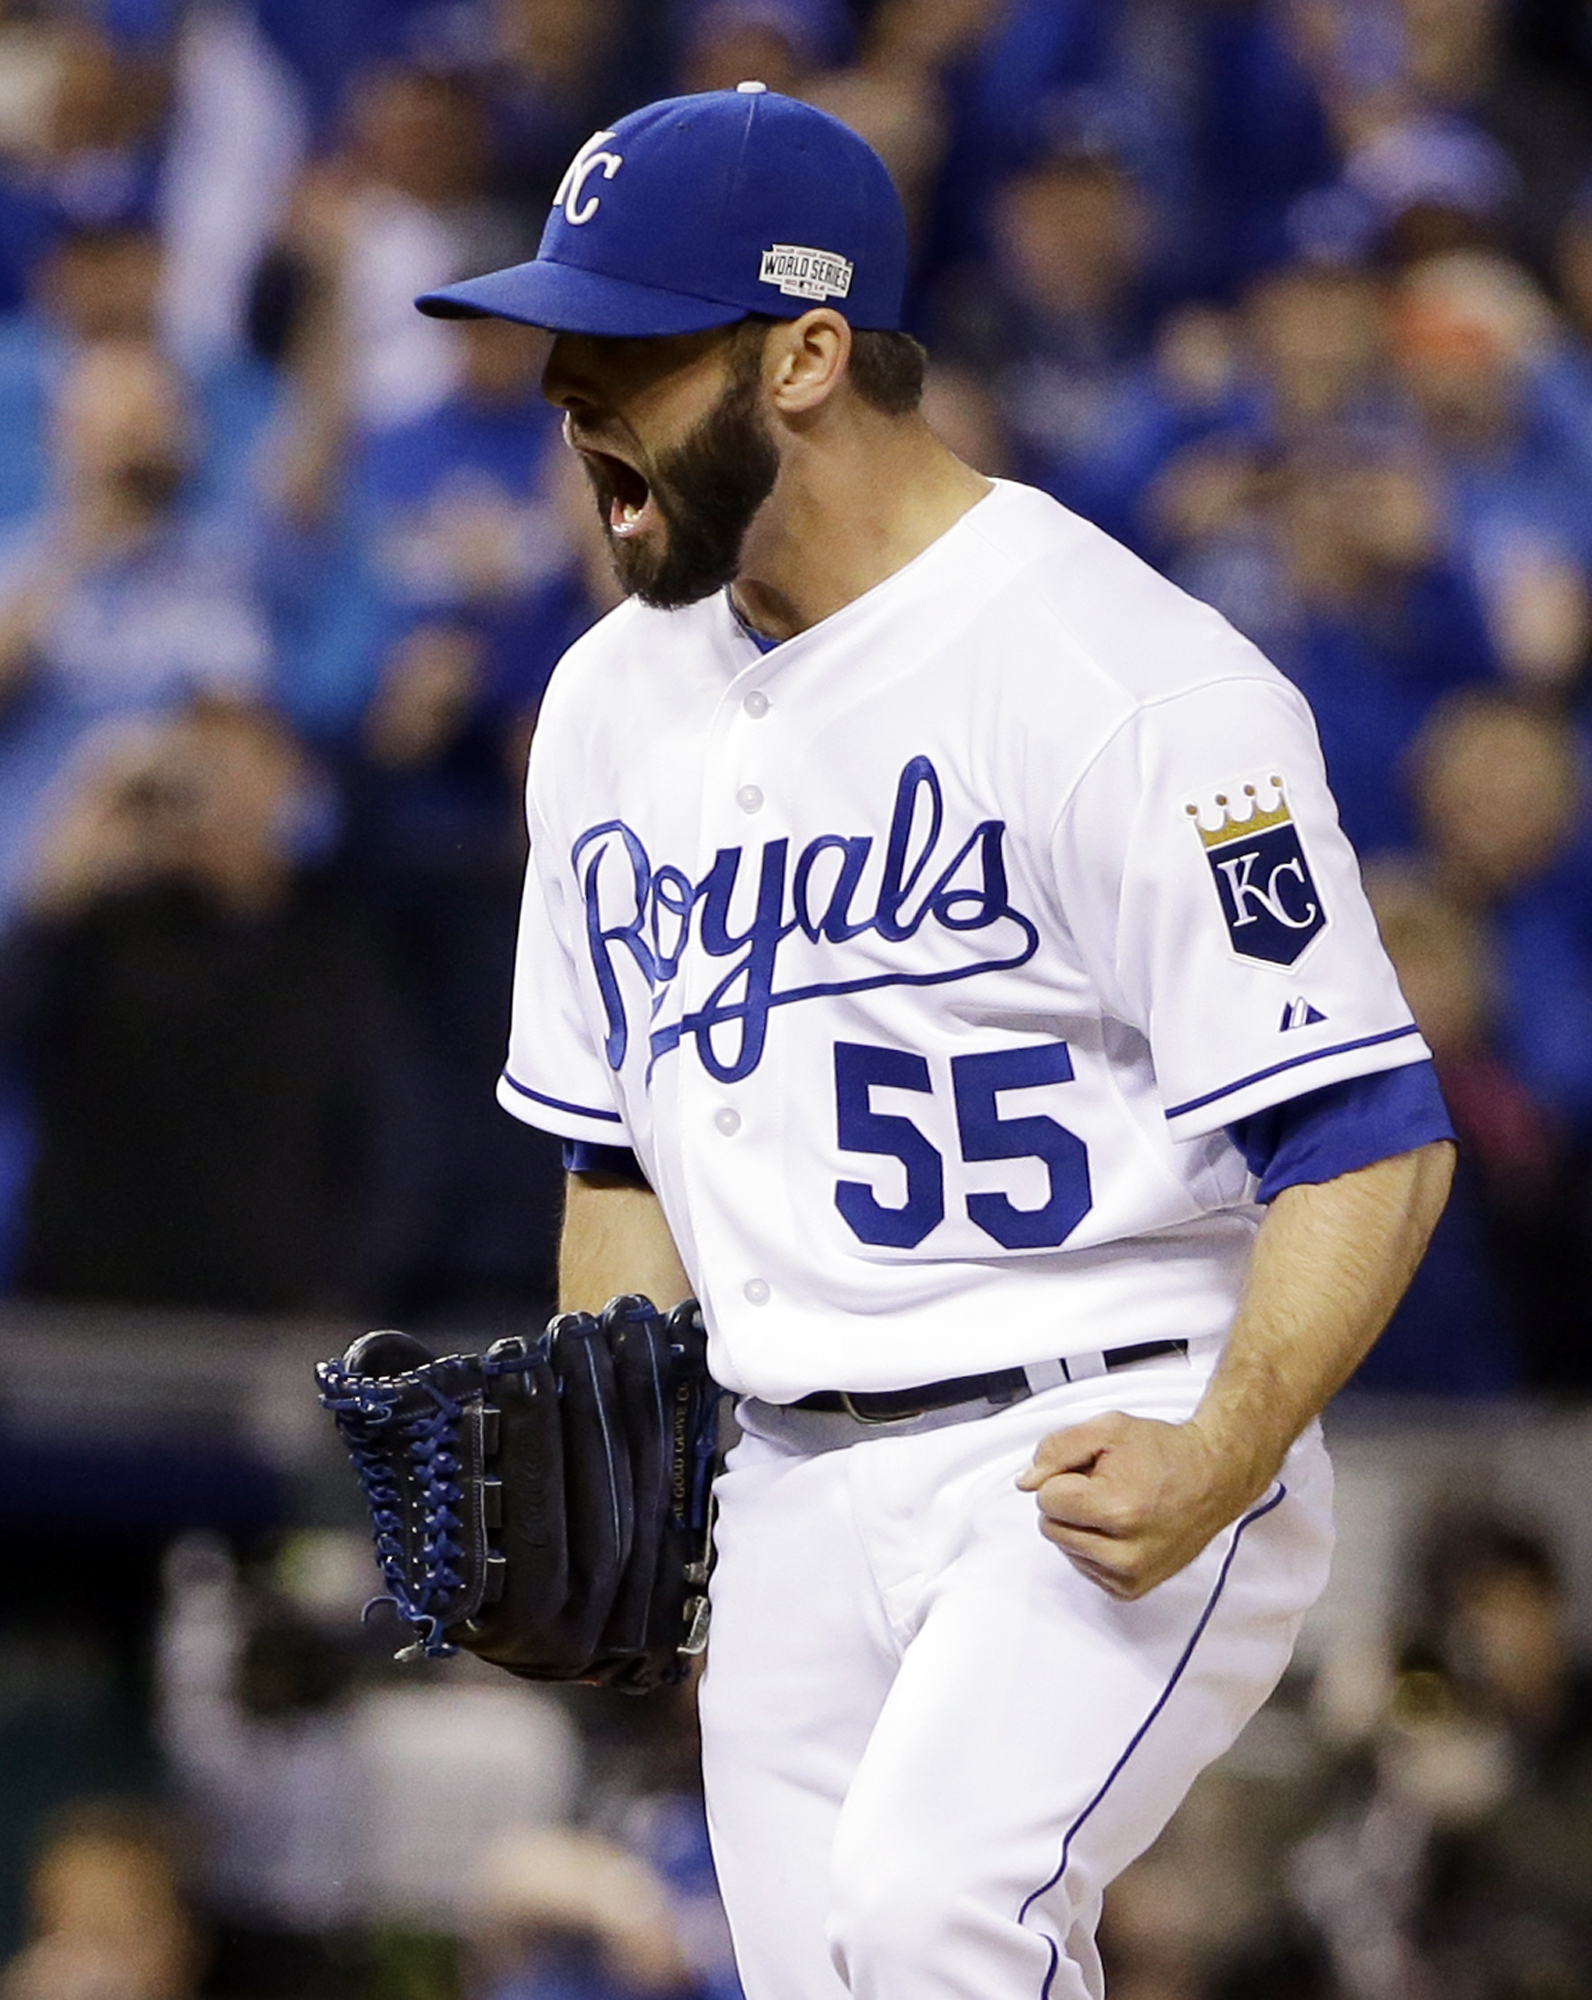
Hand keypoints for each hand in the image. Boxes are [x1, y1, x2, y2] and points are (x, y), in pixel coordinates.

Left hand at [1016, 1412, 1267, 1600]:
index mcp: (1118, 1511)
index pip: (1046, 1499)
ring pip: (1064, 1547)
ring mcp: (1130, 1575)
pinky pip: (1083, 1565)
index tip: (1094, 1470)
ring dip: (1082, 1524)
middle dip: (1070, 1501)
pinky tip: (1123, 1527)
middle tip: (1108, 1485)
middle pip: (1050, 1526)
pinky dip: (1094, 1544)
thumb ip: (1056, 1449)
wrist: (1213, 1478)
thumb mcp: (1107, 1428)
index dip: (1064, 1476)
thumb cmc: (1164, 1452)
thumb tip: (1026, 1482)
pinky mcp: (1131, 1588)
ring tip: (1119, 1503)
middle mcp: (1126, 1553)